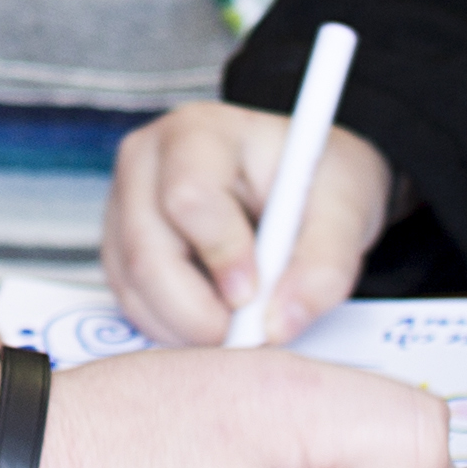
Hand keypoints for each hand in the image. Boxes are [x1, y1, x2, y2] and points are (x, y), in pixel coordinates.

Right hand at [101, 97, 393, 350]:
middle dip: (200, 312)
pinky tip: (215, 317)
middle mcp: (146, 163)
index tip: (256, 294)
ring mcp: (124, 207)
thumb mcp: (347, 210)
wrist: (300, 188)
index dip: (222, 255)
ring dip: (188, 328)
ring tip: (241, 323)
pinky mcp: (119, 249)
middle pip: (148, 253)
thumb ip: (324, 267)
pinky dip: (174, 328)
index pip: (188, 197)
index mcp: (199, 133)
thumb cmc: (317, 181)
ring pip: (134, 288)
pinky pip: (132, 304)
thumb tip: (278, 325)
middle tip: (249, 334)